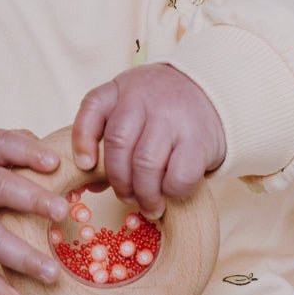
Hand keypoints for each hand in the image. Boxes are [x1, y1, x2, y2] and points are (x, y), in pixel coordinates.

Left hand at [71, 63, 225, 220]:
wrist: (210, 92)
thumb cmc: (161, 107)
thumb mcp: (130, 106)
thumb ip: (107, 137)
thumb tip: (91, 183)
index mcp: (121, 89)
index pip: (92, 107)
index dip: (82, 141)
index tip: (85, 166)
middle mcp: (145, 99)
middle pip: (118, 144)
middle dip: (118, 180)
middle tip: (125, 197)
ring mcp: (173, 118)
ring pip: (146, 164)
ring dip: (144, 193)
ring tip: (149, 205)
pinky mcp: (199, 139)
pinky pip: (179, 175)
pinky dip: (171, 192)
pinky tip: (170, 193)